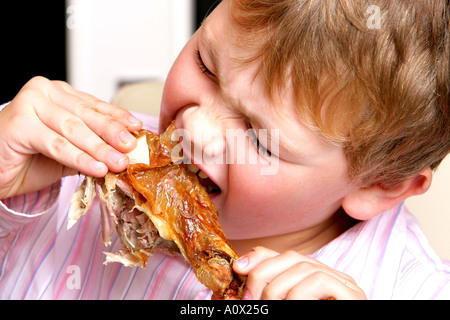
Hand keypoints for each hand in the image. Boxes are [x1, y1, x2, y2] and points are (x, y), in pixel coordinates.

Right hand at [0, 76, 142, 197]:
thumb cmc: (30, 158)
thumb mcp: (70, 150)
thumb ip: (93, 146)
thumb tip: (126, 151)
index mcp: (60, 94)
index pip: (95, 106)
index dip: (118, 118)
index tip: (138, 128)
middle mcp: (44, 93)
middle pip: (87, 115)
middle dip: (113, 133)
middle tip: (132, 147)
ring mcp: (30, 104)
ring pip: (74, 130)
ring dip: (100, 148)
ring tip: (119, 162)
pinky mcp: (19, 123)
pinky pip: (57, 144)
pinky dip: (80, 158)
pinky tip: (97, 168)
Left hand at [233, 246, 365, 299]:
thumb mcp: (282, 306)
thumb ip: (268, 297)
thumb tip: (238, 278)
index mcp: (316, 280)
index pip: (286, 256)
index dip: (261, 258)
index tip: (238, 269)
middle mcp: (333, 278)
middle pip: (292, 257)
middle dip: (263, 274)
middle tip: (249, 300)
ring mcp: (346, 285)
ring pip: (303, 268)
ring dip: (276, 288)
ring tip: (267, 307)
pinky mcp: (353, 295)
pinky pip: (318, 281)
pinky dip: (296, 295)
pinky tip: (289, 307)